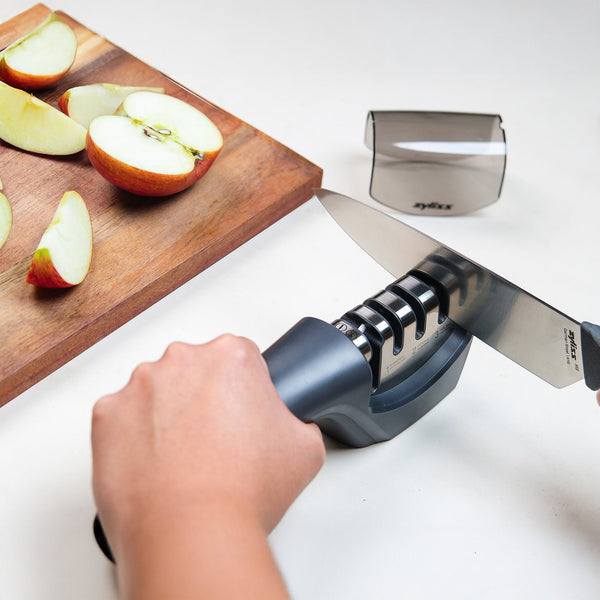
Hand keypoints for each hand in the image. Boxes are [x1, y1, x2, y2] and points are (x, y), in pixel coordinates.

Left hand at [91, 334, 324, 598]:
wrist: (191, 532)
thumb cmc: (242, 491)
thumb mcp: (305, 447)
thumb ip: (296, 419)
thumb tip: (286, 425)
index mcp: (231, 356)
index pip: (240, 359)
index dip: (244, 391)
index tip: (239, 416)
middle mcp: (183, 359)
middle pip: (196, 370)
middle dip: (204, 398)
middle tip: (214, 442)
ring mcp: (140, 385)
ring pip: (157, 391)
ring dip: (167, 414)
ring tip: (183, 459)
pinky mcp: (107, 414)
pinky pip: (122, 417)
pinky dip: (134, 436)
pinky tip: (154, 464)